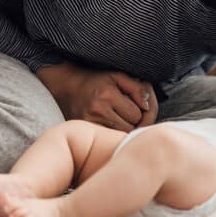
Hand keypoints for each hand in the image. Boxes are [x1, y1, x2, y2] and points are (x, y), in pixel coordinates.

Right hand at [36, 62, 158, 131]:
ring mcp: (89, 122)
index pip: (137, 115)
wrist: (68, 86)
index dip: (139, 110)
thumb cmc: (97, 81)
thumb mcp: (118, 76)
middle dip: (132, 122)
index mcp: (108, 95)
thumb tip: (147, 107)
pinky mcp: (85, 130)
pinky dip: (111, 134)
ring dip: (122, 129)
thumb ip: (137, 88)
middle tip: (125, 112)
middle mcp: (98, 109)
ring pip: (119, 136)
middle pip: (130, 128)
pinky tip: (108, 124)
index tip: (132, 105)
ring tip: (116, 117)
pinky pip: (106, 140)